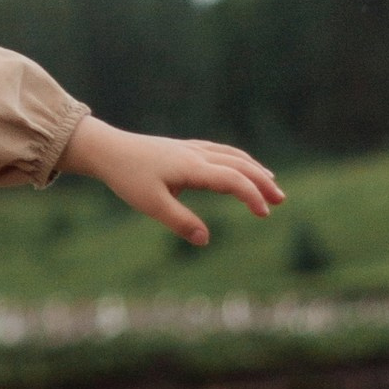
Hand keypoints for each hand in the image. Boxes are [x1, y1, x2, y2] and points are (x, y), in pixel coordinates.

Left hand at [62, 118, 282, 248]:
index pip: (233, 179)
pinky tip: (239, 166)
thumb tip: (205, 240)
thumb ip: (180, 222)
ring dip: (253, 168)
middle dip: (262, 182)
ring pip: (231, 155)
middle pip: (239, 164)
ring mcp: (190, 149)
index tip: (264, 213)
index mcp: (192, 167)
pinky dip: (237, 159)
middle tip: (281, 200)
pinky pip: (219, 151)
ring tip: (271, 182)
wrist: (107, 149)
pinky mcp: (183, 148)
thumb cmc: (127, 177)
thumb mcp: (151, 204)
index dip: (252, 196)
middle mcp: (196, 154)